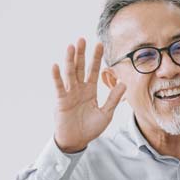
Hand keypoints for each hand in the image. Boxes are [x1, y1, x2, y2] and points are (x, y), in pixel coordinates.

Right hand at [51, 38, 125, 152]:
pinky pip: (59, 87)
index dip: (96, 58)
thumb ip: (113, 99)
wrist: (77, 141)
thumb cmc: (90, 128)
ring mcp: (69, 93)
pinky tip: (56, 66)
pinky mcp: (61, 101)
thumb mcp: (106, 113)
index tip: (100, 44)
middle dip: (82, 54)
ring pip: (70, 73)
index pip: (93, 71)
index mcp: (90, 91)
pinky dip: (56, 77)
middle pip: (80, 68)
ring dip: (70, 60)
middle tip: (82, 39)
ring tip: (71, 46)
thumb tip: (124, 83)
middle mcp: (79, 89)